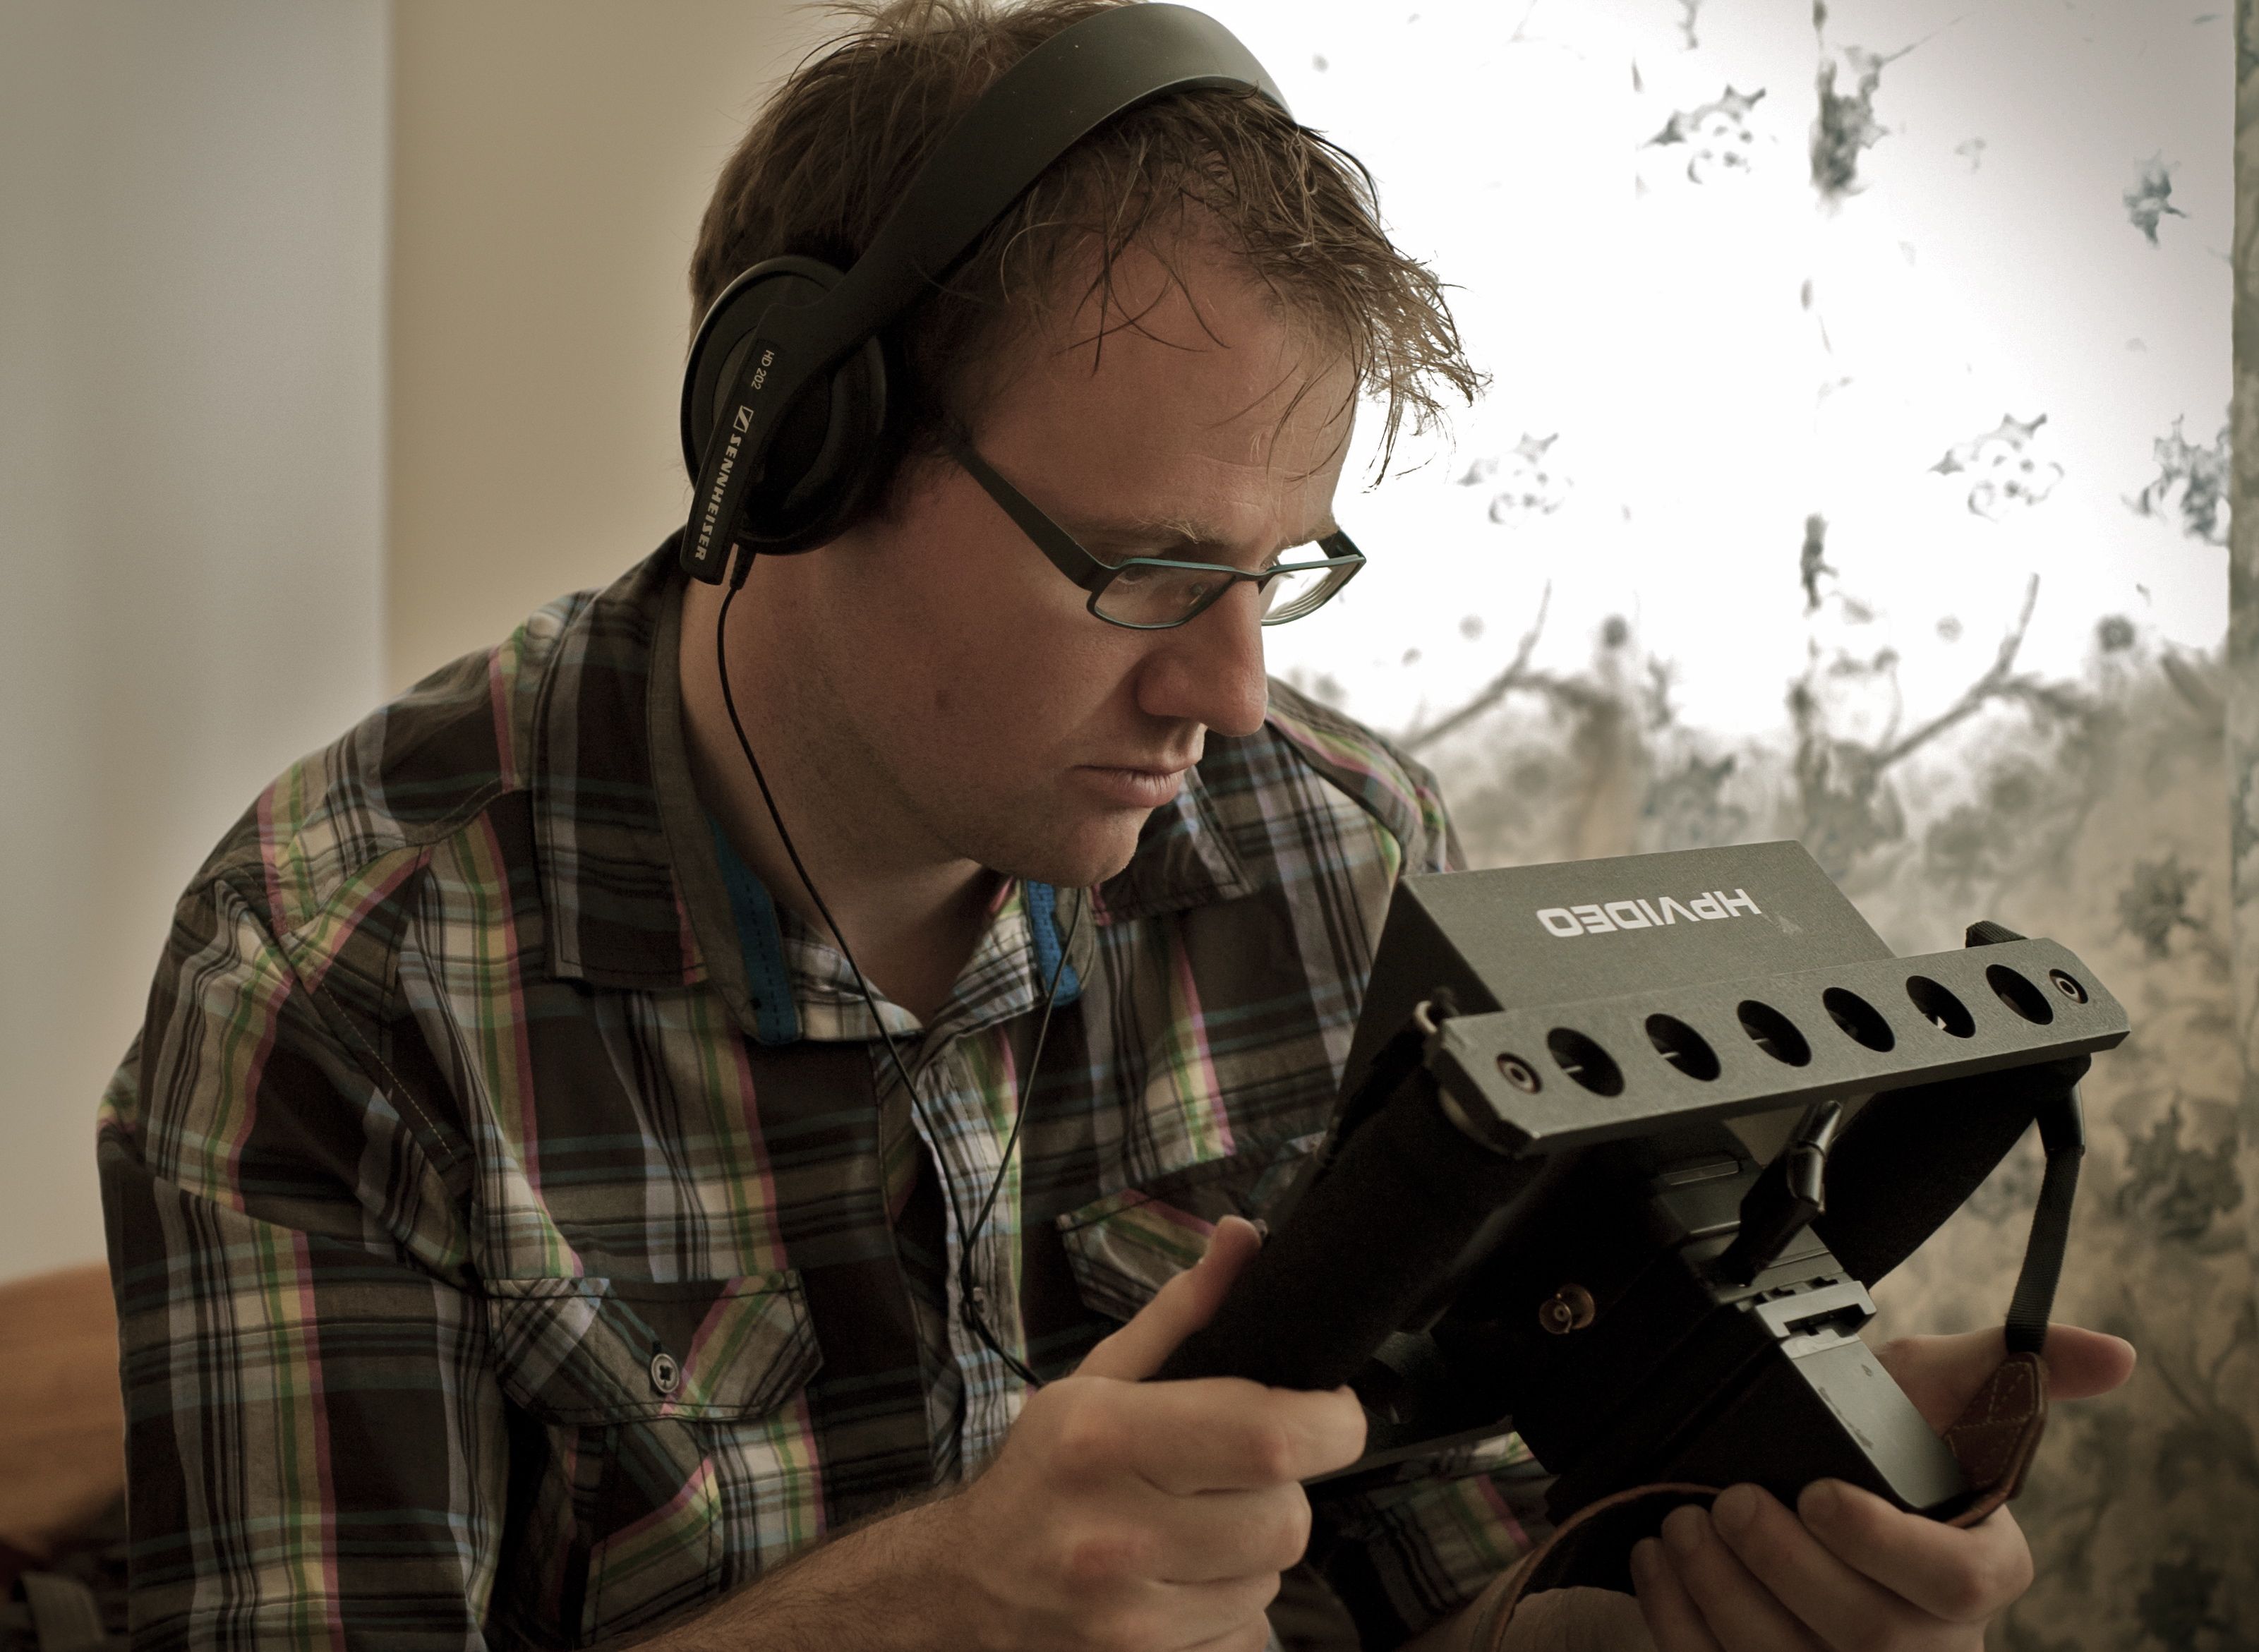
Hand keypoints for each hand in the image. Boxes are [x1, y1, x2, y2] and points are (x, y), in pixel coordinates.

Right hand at [923, 1216, 1367, 1651]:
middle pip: (1287, 1518)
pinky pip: (1245, 1637)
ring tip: (1190, 1536)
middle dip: (1277, 1493)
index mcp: (1104, 1439)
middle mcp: (1114, 1535)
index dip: (1330, 1421)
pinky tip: (1176, 1587)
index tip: (1329, 1412)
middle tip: (1230, 1480)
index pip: (1272, 1436)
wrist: (961, 1592)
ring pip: (1271, 1581)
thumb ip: (1184, 1312)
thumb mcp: (1096, 1381)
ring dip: (1249, 1555)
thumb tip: (1247, 1240)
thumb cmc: (1042, 1476)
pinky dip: (1227, 1611)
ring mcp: (1128, 1623)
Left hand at [1628, 1323, 2134, 1650]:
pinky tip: (1659, 1566)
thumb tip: (2111, 1353)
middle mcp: (1931, 1640)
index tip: (1817, 1492)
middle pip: (1865, 1632)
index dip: (1883, 1543)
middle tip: (1729, 1502)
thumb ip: (2007, 1366)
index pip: (1958, 1584)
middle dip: (1782, 1564)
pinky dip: (1682, 1622)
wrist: (1824, 1516)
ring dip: (1722, 1595)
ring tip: (1682, 1528)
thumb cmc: (1891, 1460)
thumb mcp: (1939, 1398)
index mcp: (1981, 1571)